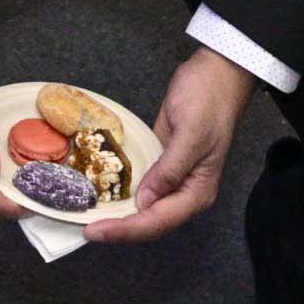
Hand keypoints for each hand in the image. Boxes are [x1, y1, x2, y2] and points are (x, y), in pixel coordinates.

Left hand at [91, 47, 253, 243]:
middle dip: (119, 229)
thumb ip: (169, 170)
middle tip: (87, 229)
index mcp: (198, 191)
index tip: (96, 231)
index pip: (158, 220)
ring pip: (144, 208)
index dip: (126, 229)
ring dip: (119, 215)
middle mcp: (185, 191)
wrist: (216, 73)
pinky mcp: (161, 162)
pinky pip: (140, 186)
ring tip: (89, 220)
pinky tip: (102, 194)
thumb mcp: (191, 135)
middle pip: (150, 221)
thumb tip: (145, 201)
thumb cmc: (210, 101)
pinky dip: (122, 194)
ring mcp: (172, 177)